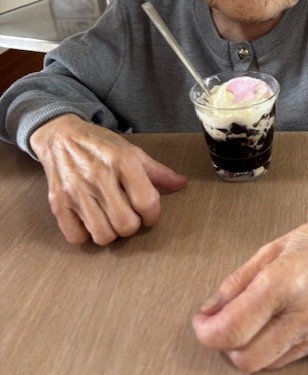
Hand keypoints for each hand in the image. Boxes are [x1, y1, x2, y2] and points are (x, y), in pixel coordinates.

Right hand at [30, 114, 186, 244]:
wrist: (60, 136)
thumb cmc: (100, 145)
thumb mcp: (132, 151)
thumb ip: (157, 171)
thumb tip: (182, 184)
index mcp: (123, 161)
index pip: (147, 202)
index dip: (153, 215)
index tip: (149, 213)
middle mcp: (99, 176)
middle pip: (126, 224)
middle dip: (132, 226)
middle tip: (129, 216)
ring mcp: (77, 191)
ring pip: (102, 235)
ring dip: (111, 232)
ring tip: (110, 219)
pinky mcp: (58, 203)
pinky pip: (76, 237)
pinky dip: (86, 235)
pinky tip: (91, 221)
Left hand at [193, 194, 307, 371]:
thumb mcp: (271, 248)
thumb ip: (237, 282)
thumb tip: (210, 310)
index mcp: (286, 281)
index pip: (234, 328)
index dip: (208, 332)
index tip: (202, 324)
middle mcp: (307, 313)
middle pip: (247, 359)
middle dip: (227, 346)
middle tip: (224, 324)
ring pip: (269, 364)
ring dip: (252, 347)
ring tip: (256, 318)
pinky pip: (292, 359)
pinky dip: (277, 346)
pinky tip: (283, 320)